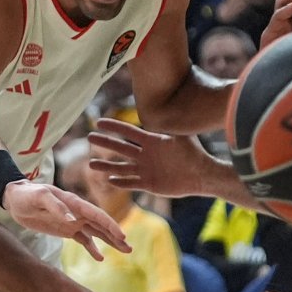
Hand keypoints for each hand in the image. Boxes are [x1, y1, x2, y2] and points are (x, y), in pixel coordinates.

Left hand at [2, 181, 130, 260]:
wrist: (15, 199)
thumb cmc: (27, 194)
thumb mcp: (39, 197)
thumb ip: (56, 206)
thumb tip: (72, 219)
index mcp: (74, 202)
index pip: (96, 214)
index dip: (110, 224)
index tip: (121, 236)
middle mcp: (77, 212)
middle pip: (101, 224)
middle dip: (116, 235)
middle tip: (129, 248)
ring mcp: (73, 221)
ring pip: (96, 232)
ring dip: (110, 241)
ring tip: (125, 251)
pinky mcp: (66, 229)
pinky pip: (84, 240)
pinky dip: (93, 248)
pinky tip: (101, 258)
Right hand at [89, 118, 218, 197]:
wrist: (201, 174)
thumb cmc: (195, 153)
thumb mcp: (182, 136)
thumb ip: (171, 125)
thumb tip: (169, 107)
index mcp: (151, 141)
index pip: (128, 131)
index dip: (114, 127)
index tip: (98, 122)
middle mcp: (145, 154)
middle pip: (121, 147)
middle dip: (105, 143)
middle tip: (89, 138)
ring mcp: (146, 169)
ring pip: (122, 167)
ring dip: (107, 165)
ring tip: (91, 163)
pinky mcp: (149, 183)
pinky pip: (132, 183)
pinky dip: (121, 182)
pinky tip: (110, 179)